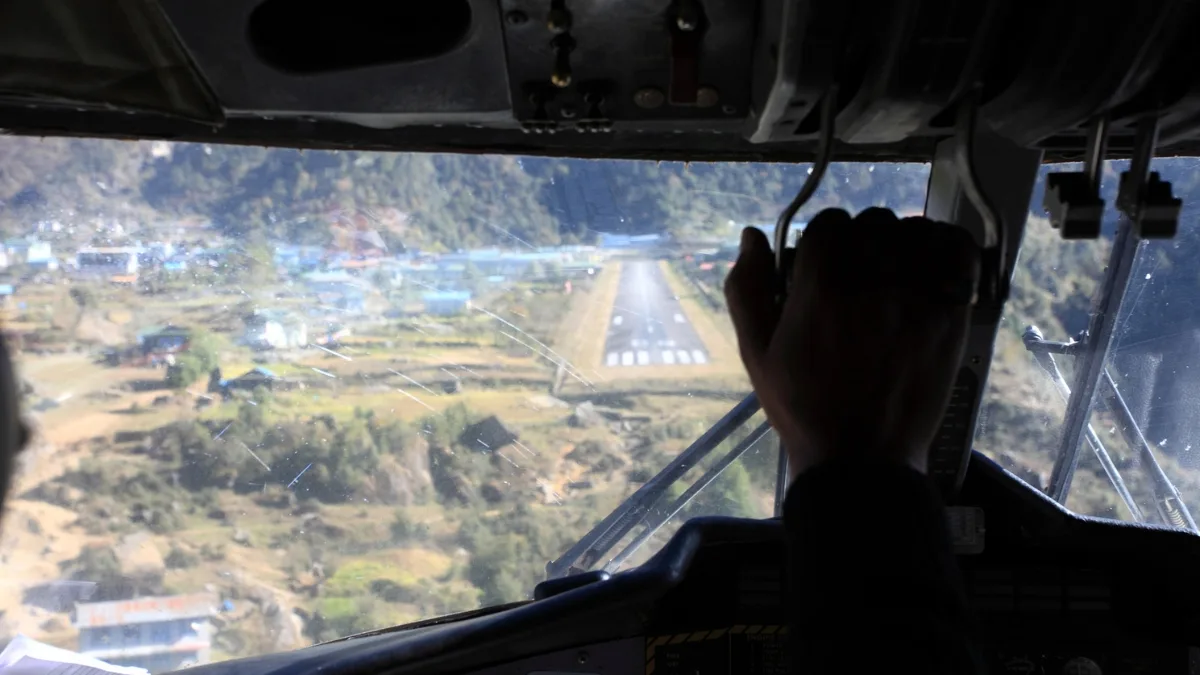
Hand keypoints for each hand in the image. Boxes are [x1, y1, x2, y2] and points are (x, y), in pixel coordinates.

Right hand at [725, 207, 979, 479]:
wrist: (862, 458)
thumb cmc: (804, 407)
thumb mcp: (757, 352)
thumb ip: (748, 289)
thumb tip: (752, 237)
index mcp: (820, 287)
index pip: (829, 223)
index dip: (824, 241)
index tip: (825, 265)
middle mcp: (871, 282)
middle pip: (874, 224)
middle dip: (862, 242)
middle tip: (859, 274)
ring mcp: (917, 296)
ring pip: (915, 232)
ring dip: (903, 243)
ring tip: (894, 272)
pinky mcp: (950, 314)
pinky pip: (957, 253)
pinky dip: (946, 249)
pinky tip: (931, 268)